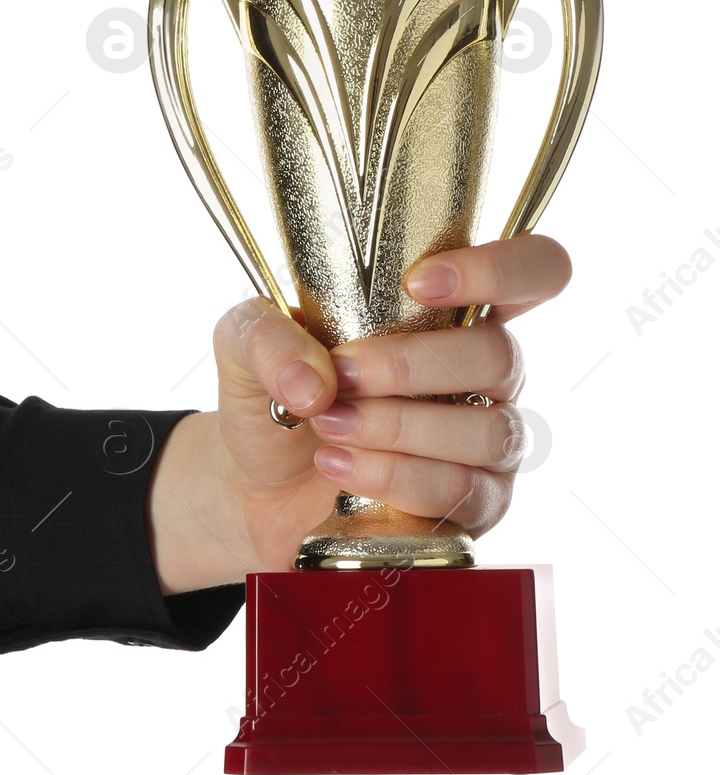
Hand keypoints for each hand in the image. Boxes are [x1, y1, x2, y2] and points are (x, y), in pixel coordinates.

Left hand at [145, 234, 571, 593]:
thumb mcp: (242, 344)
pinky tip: (340, 467)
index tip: (421, 282)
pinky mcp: (474, 505)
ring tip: (327, 427)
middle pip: (499, 356)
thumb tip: (314, 379)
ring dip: (398, 427)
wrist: (252, 483)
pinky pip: (463, 492)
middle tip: (340, 378)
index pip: (531, 272)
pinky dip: (396, 478)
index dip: (499, 269)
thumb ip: (265, 335)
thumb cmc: (272, 394)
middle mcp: (483, 374)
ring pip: (485, 430)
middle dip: (409, 367)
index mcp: (448, 313)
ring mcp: (487, 441)